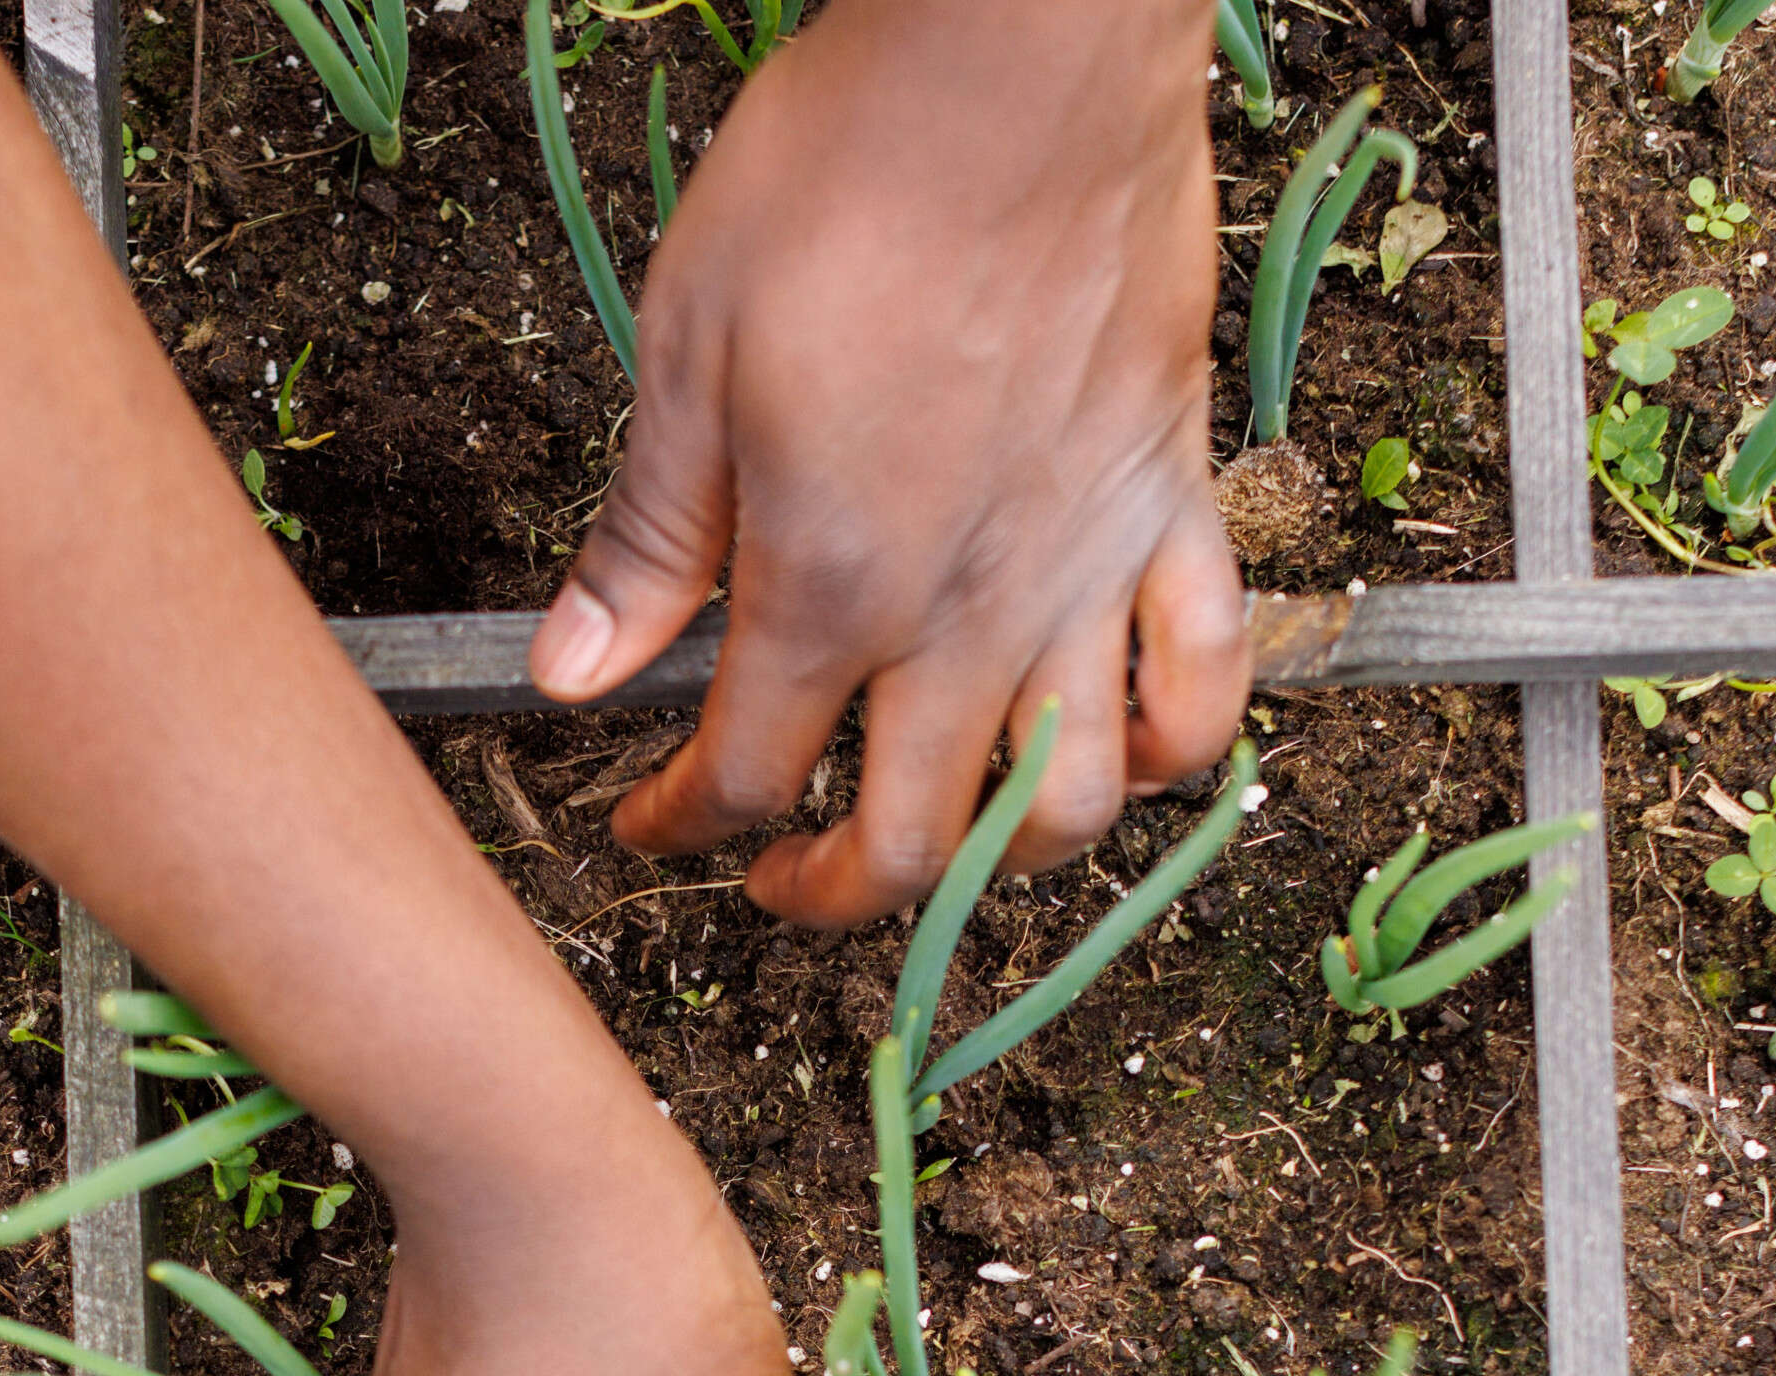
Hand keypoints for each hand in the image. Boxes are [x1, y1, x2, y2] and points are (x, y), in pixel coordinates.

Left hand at [526, 0, 1247, 925]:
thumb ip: (642, 539)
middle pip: (910, 841)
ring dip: (1004, 863)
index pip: (749, 777)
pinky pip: (1207, 677)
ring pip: (1070, 805)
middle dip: (830, 892)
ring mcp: (1084, 571)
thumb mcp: (687, 354)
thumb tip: (568, 675)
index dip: (683, 825)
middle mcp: (966, 613)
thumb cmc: (846, 176)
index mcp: (829, 584)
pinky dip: (1177, 749)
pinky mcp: (1171, 504)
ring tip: (948, 840)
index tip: (648, 820)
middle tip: (781, 878)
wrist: (1019, 64)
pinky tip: (1127, 752)